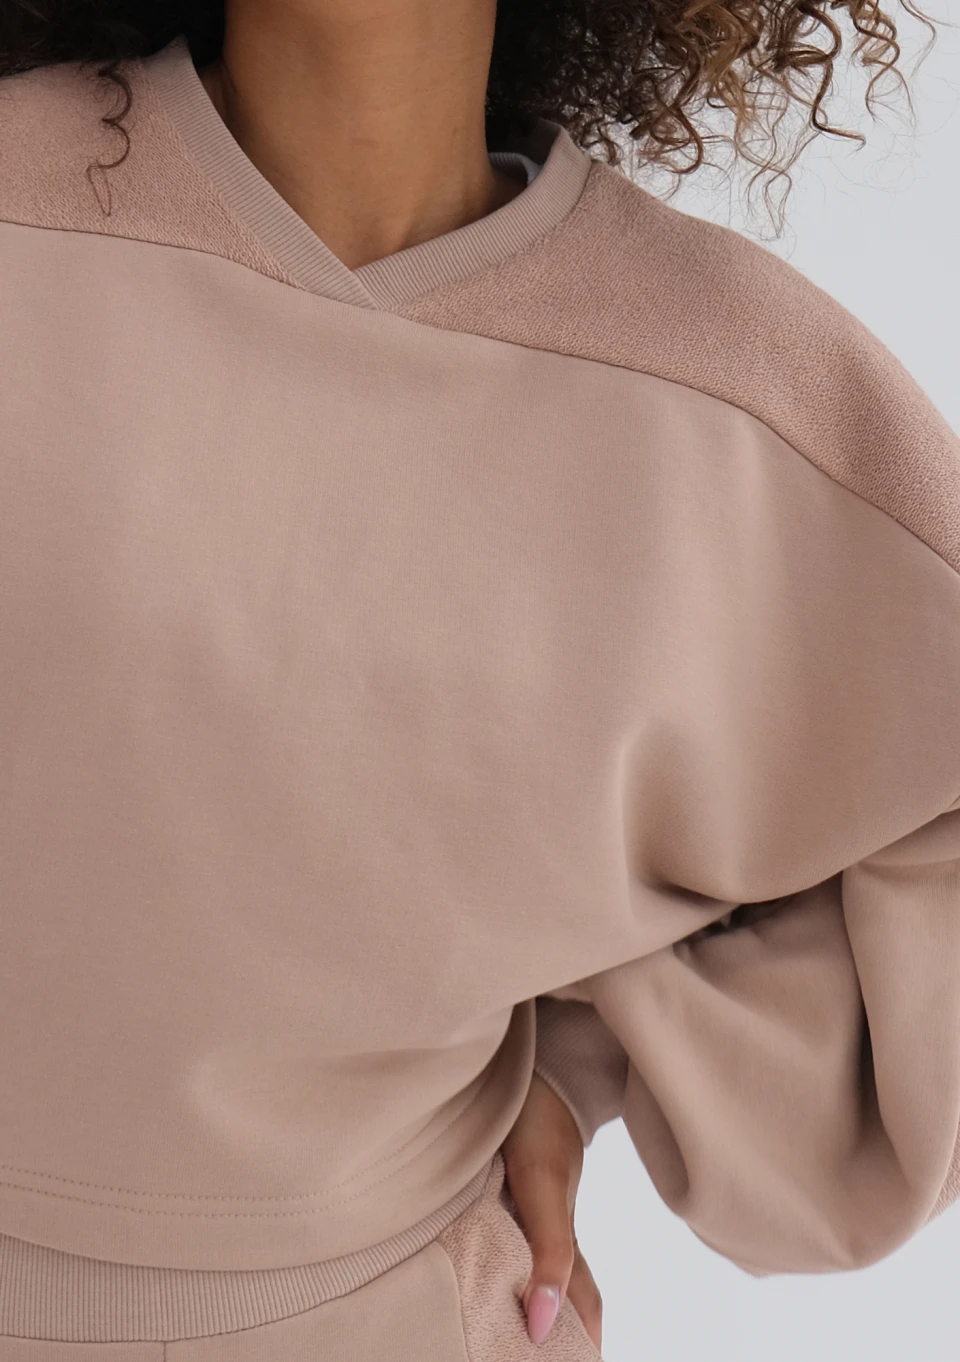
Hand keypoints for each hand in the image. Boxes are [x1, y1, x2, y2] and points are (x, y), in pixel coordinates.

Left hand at [501, 1071, 602, 1350]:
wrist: (530, 1058)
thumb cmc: (537, 1120)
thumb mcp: (543, 1184)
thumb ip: (550, 1248)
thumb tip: (546, 1324)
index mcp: (564, 1232)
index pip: (582, 1302)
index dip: (583, 1337)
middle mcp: (549, 1220)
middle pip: (559, 1285)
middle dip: (557, 1322)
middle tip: (537, 1352)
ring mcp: (529, 1198)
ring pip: (531, 1257)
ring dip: (526, 1290)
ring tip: (507, 1323)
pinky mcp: (506, 1177)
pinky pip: (507, 1228)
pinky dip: (500, 1254)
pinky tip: (479, 1257)